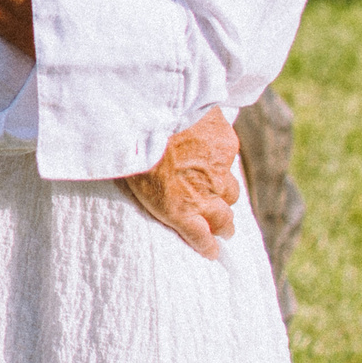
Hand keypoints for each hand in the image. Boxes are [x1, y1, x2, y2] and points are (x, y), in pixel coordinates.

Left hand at [118, 109, 241, 259]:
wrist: (151, 110)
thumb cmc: (130, 145)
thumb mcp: (131, 181)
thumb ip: (153, 196)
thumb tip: (157, 200)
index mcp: (177, 209)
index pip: (203, 240)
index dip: (209, 248)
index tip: (212, 252)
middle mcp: (203, 195)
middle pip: (225, 221)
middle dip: (224, 225)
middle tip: (223, 227)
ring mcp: (218, 172)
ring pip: (231, 191)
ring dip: (223, 191)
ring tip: (212, 186)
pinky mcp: (227, 147)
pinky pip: (227, 160)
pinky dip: (219, 158)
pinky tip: (204, 147)